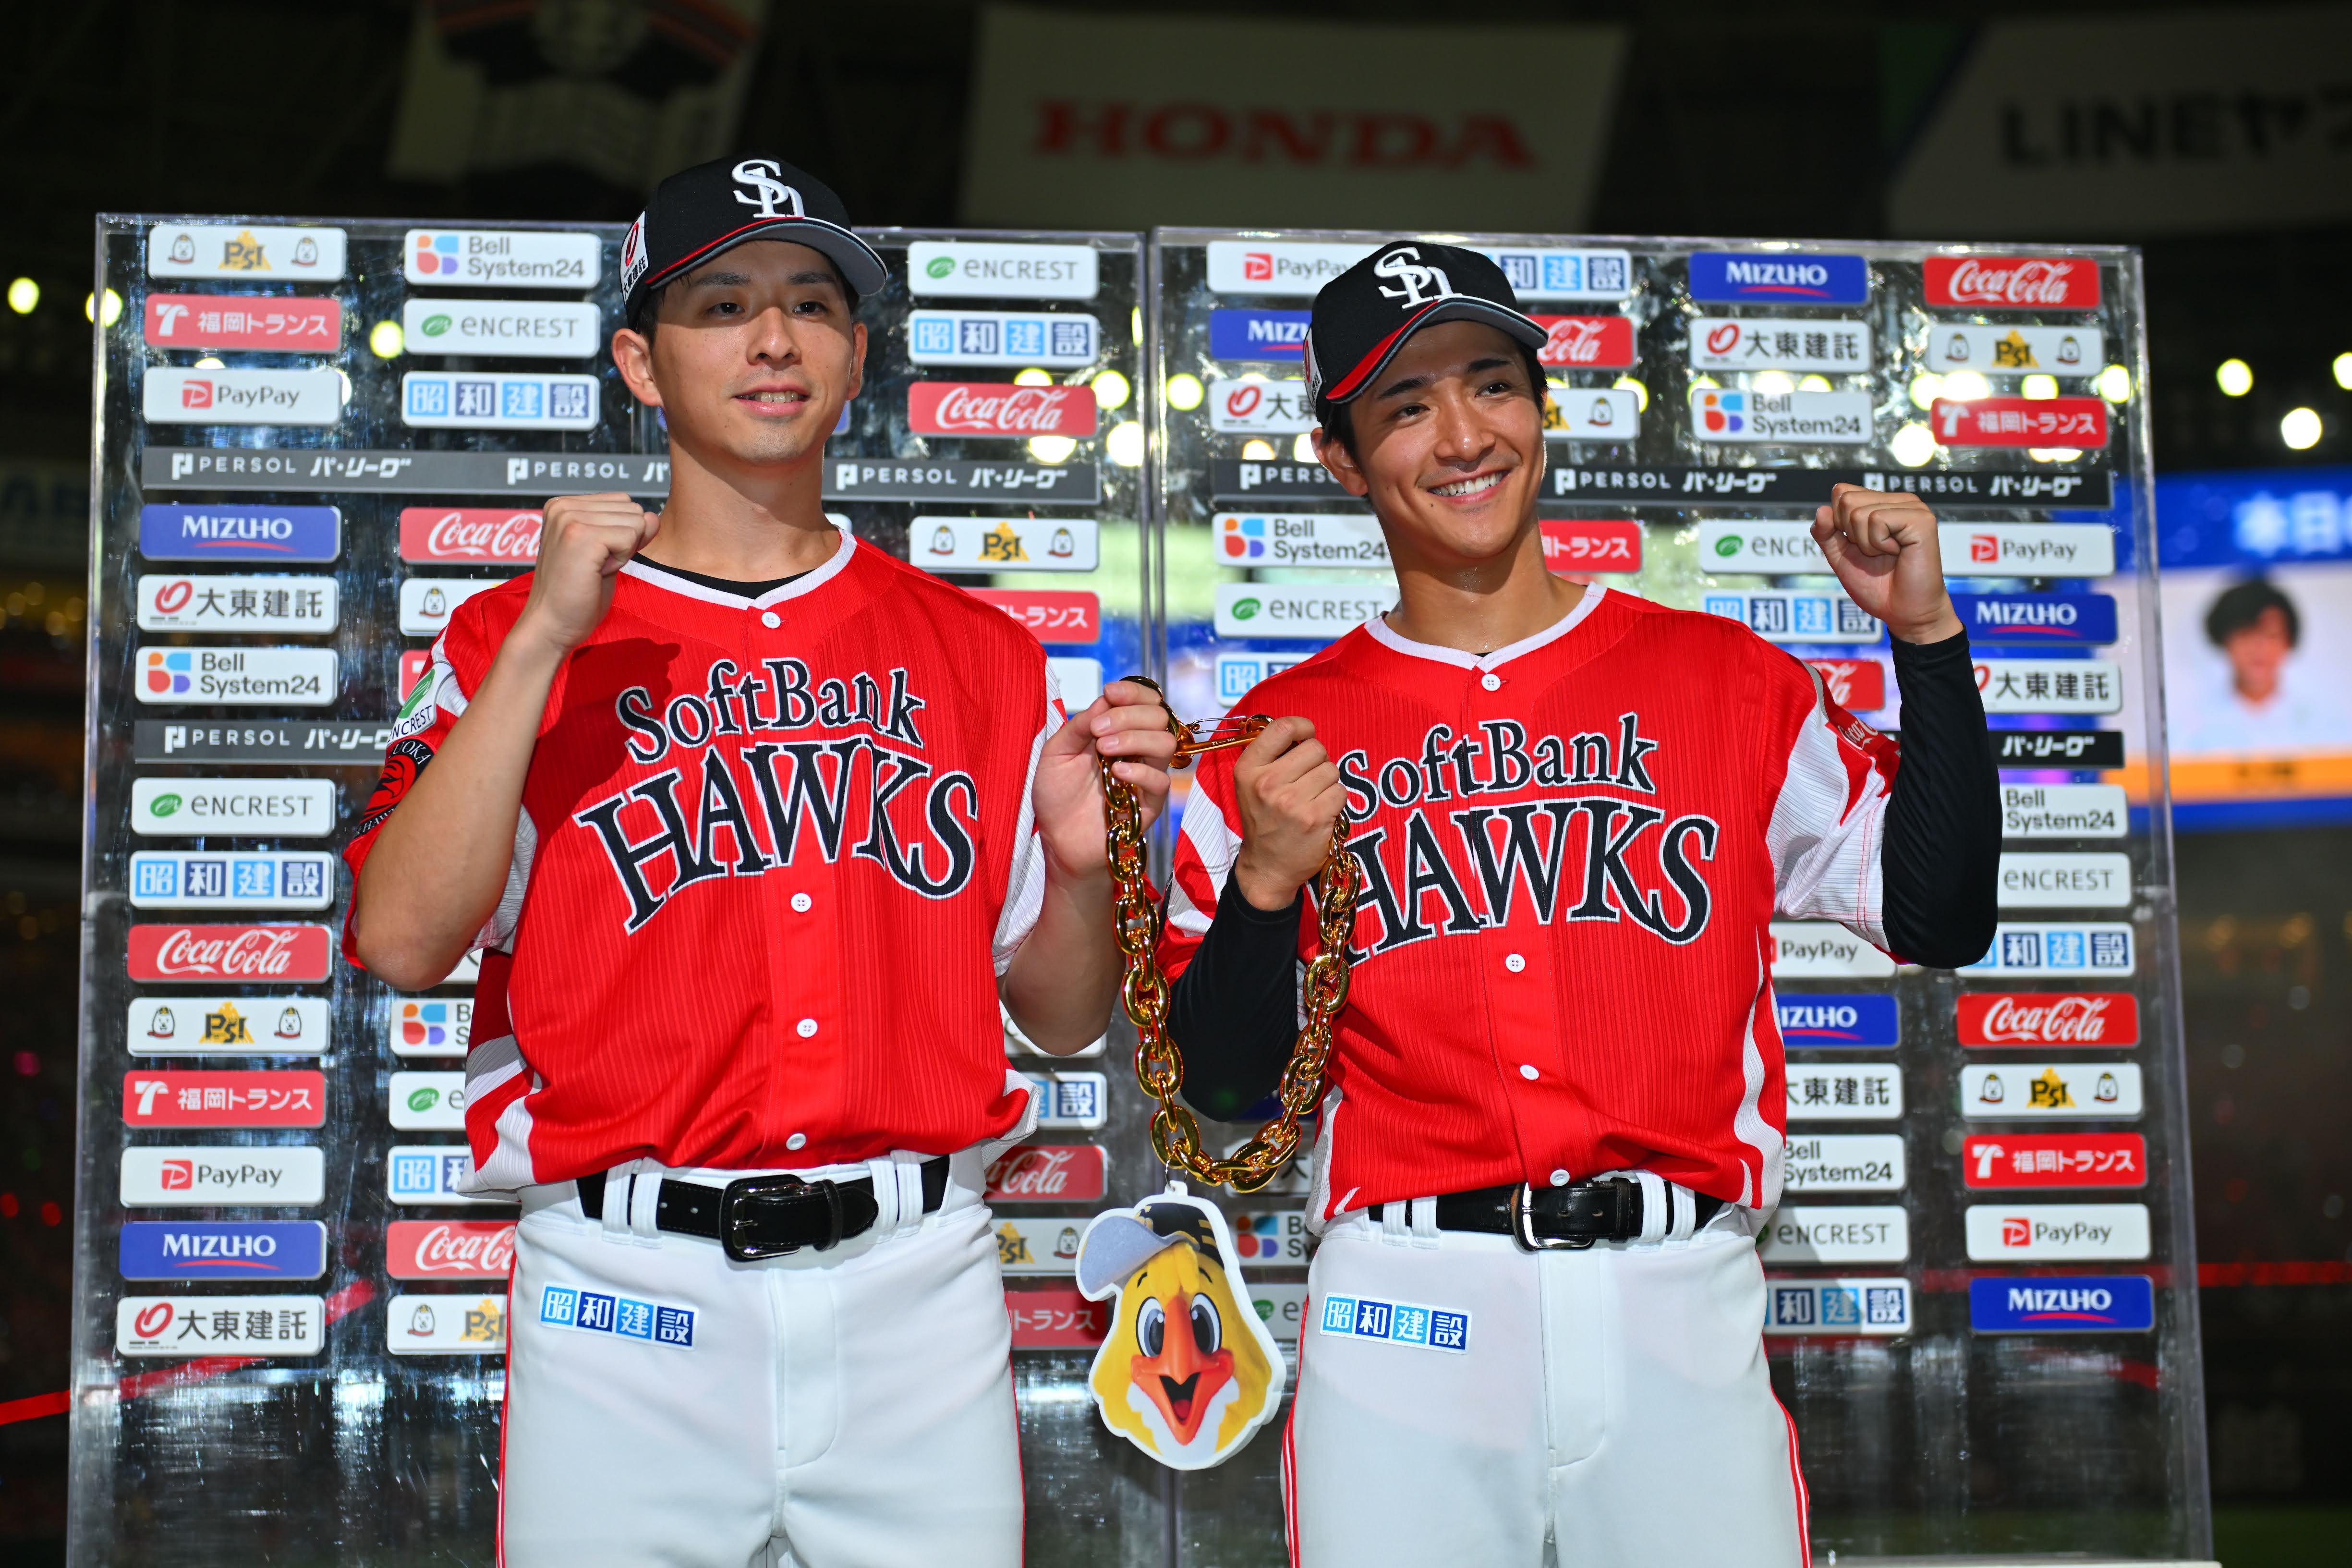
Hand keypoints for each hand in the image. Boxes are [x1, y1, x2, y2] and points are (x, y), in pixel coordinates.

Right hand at [513, 493, 660, 656]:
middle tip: (593, 566)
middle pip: (633, 510)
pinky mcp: (580, 535)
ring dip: (622, 553)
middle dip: (624, 542)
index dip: (620, 535)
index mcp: (564, 505)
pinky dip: (620, 561)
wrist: (551, 626)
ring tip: (592, 569)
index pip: (624, 503)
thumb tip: (653, 517)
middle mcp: (563, 506)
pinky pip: (630, 537)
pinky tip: (595, 573)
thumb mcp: (608, 554)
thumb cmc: (577, 595)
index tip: (593, 558)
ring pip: (635, 522)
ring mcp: (569, 518)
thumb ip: (630, 531)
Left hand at [1030, 680, 1180, 881]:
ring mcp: (1146, 777)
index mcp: (1118, 732)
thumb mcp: (1056, 753)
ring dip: (1136, 738)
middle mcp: (1137, 750)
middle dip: (1129, 714)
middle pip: (1159, 717)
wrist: (1059, 841)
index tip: (1111, 693)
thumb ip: (1079, 726)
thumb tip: (1105, 700)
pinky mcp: (1150, 804)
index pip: (1144, 701)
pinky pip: (1160, 781)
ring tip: (1105, 750)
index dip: (1133, 692)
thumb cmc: (1057, 797)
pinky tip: (1116, 773)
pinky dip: (1140, 772)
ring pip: (1166, 743)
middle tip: (1098, 731)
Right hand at [1231, 717, 1345, 911]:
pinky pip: (1340, 792)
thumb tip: (1304, 733)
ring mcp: (1291, 802)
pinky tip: (1320, 812)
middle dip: (1318, 761)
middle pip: (1315, 748)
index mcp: (1248, 769)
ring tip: (1312, 799)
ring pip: (1331, 770)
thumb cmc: (1263, 820)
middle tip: (1307, 781)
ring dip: (1328, 783)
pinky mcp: (1314, 819)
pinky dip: (1335, 801)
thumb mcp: (1251, 784)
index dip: (1302, 726)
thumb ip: (1272, 756)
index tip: (1306, 735)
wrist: (1266, 867)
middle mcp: (1267, 783)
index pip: (1282, 727)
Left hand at [1810, 484, 1962, 644]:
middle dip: (1851, 534)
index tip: (1858, 545)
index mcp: (1881, 504)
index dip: (1838, 523)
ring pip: (1858, 511)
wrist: (1902, 612)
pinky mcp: (1922, 519)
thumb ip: (1826, 533)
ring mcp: (1912, 507)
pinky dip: (1879, 544)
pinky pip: (1877, 520)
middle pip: (1846, 499)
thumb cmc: (1877, 586)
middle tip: (1876, 553)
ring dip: (1866, 543)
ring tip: (1887, 555)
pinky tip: (1898, 553)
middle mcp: (1898, 501)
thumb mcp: (1840, 557)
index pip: (1841, 491)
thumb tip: (1822, 509)